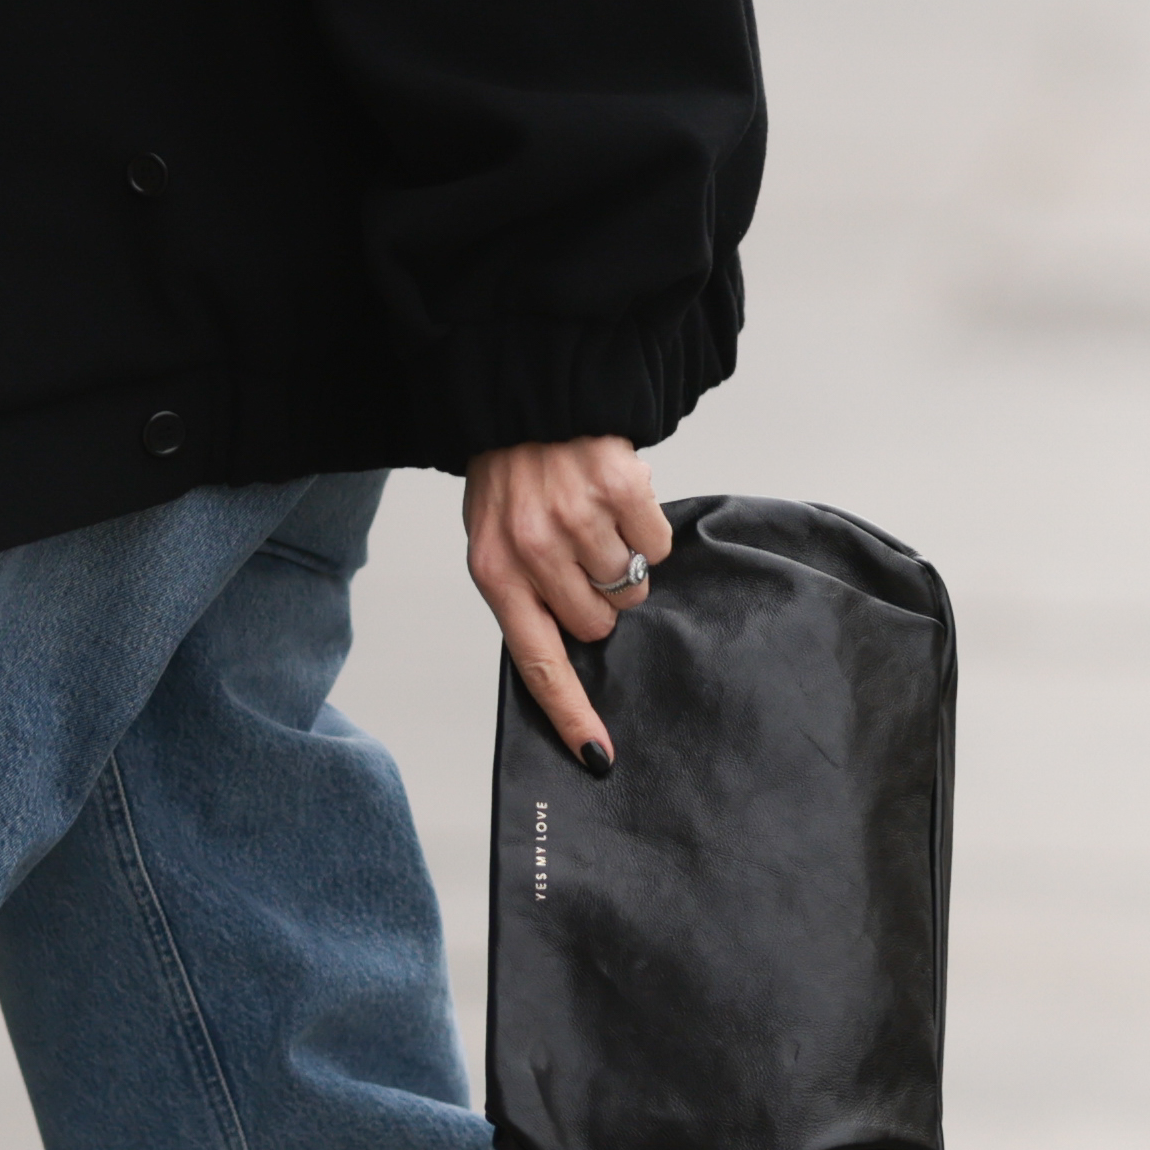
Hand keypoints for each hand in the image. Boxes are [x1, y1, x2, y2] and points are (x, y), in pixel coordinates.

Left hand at [462, 436, 680, 770]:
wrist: (526, 395)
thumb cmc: (510, 476)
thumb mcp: (494, 538)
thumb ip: (525, 592)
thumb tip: (571, 649)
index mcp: (495, 570)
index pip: (537, 660)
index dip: (570, 711)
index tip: (597, 754)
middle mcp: (533, 548)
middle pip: (597, 624)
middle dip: (599, 602)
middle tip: (582, 559)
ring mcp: (577, 518)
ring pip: (630, 588)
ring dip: (622, 562)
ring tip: (595, 523)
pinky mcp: (619, 487)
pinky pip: (655, 544)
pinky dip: (645, 528)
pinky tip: (617, 502)